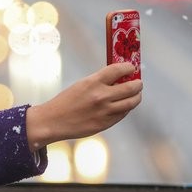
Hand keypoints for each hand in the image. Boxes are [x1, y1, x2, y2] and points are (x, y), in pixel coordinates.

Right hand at [26, 62, 142, 150]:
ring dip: (136, 96)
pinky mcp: (106, 123)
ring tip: (136, 94)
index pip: (119, 70)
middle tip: (138, 82)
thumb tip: (118, 78)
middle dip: (138, 83)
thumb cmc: (66, 101)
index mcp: (93, 82)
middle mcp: (101, 96)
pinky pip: (123, 114)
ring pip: (131, 102)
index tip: (132, 67)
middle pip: (131, 87)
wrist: (54, 121)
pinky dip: (126, 108)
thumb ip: (99, 81)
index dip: (129, 67)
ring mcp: (105, 111)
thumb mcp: (81, 85)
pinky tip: (124, 105)